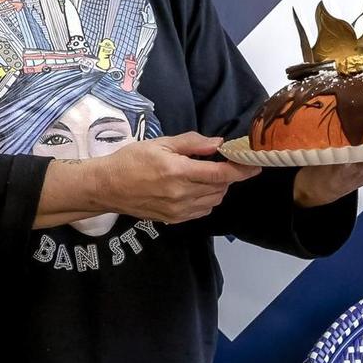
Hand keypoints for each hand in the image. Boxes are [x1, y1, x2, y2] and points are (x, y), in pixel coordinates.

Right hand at [87, 132, 260, 223]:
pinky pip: (202, 211)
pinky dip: (207, 199)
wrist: (107, 187)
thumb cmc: (131, 160)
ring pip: (214, 200)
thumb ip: (192, 143)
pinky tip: (196, 189)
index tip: (255, 164)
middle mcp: (181, 194)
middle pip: (221, 187)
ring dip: (218, 187)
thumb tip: (218, 144)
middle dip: (227, 175)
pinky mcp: (174, 219)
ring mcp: (178, 210)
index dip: (241, 170)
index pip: (221, 174)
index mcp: (178, 172)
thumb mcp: (160, 143)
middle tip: (222, 162)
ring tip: (205, 175)